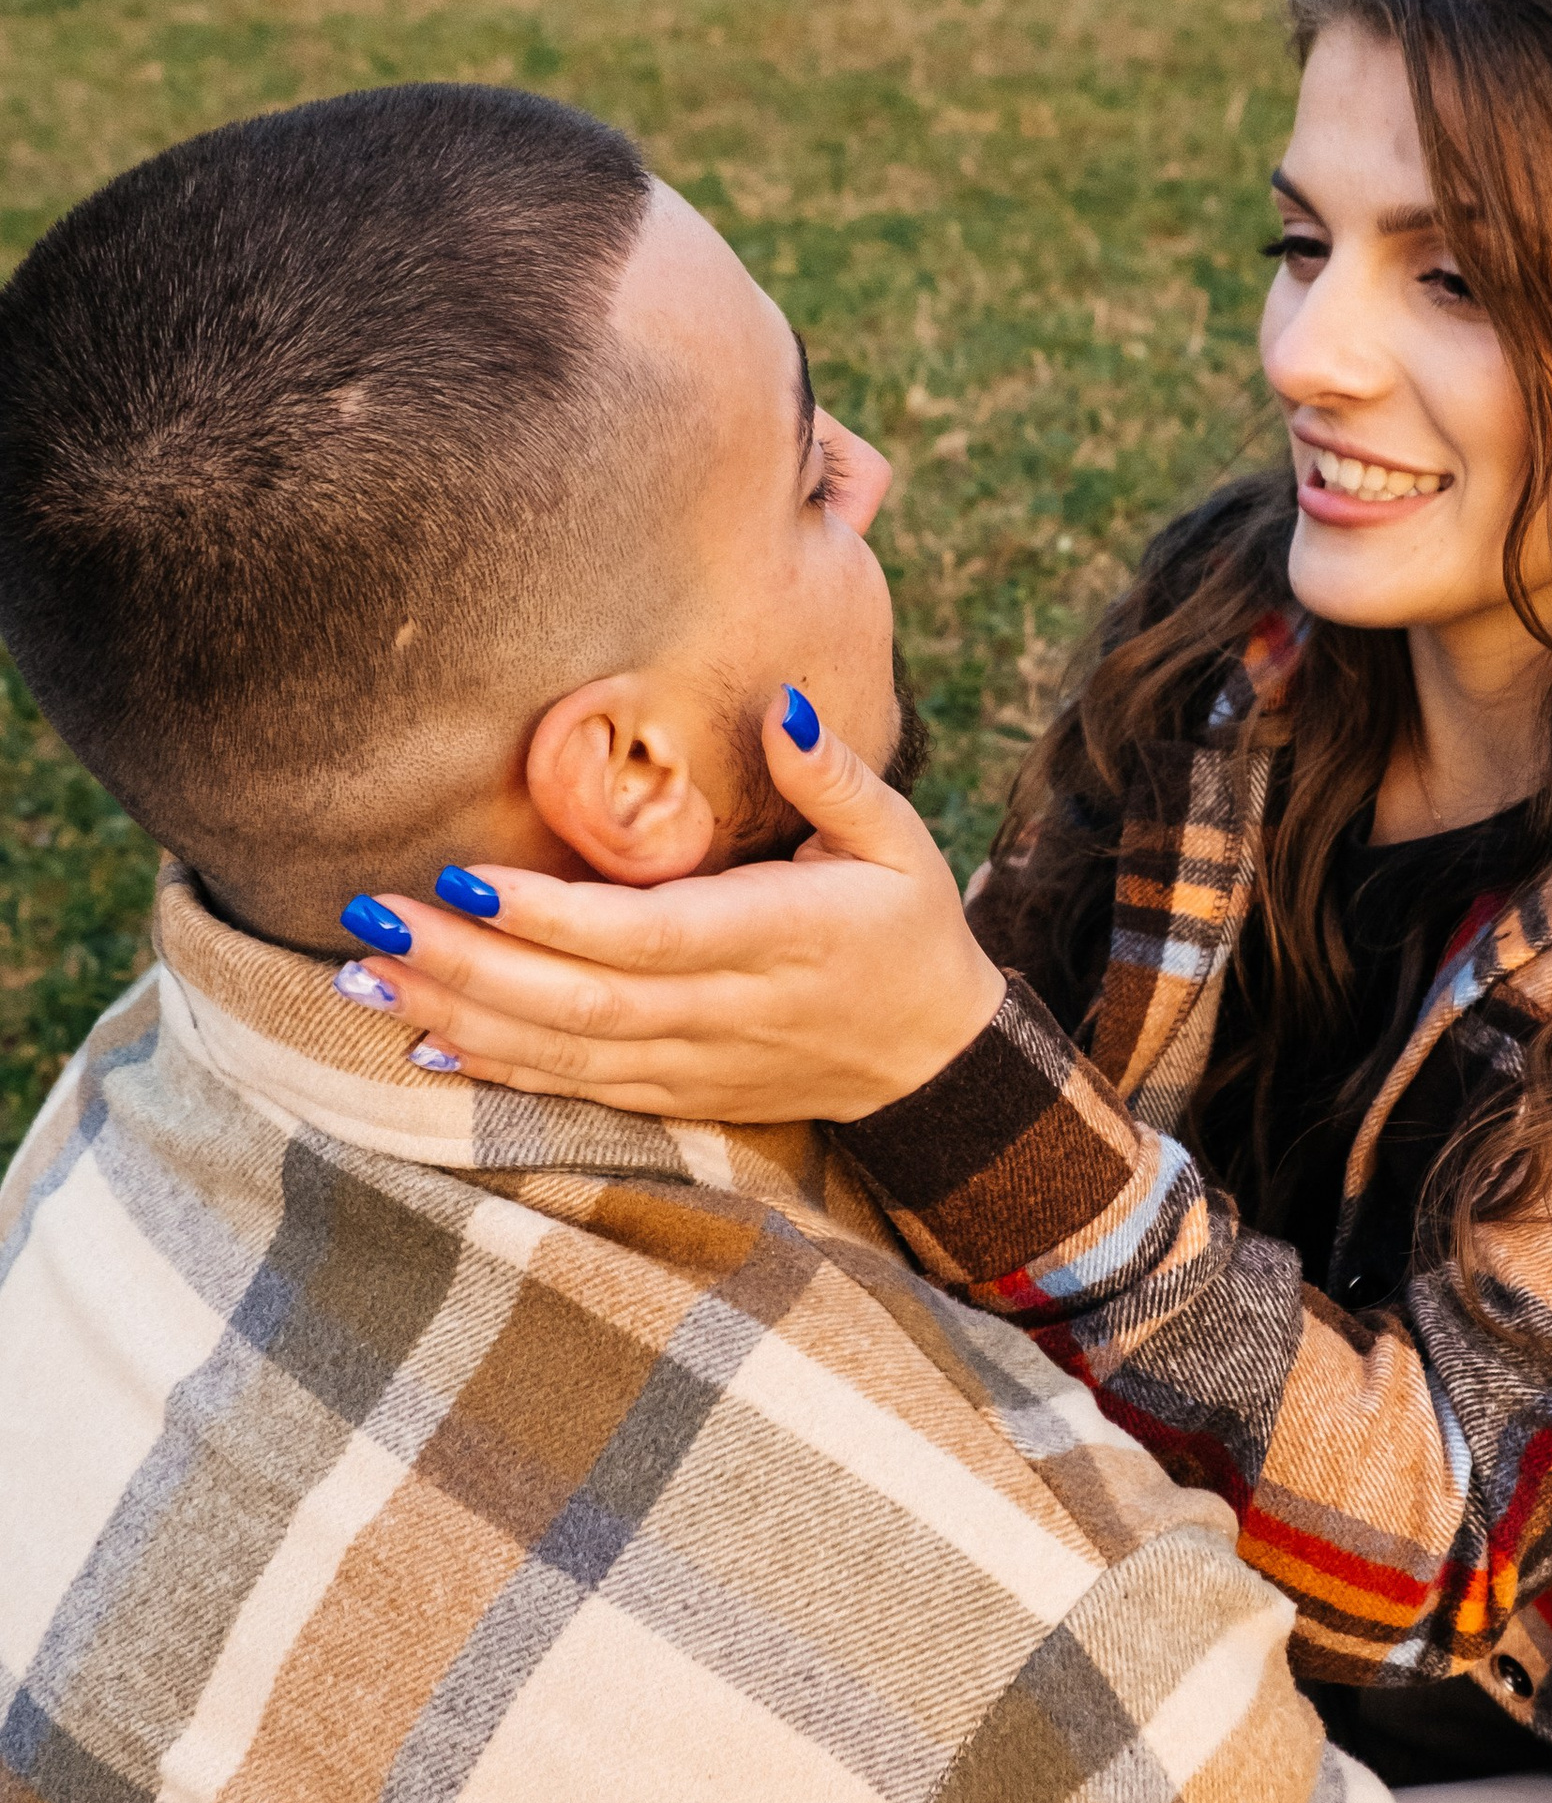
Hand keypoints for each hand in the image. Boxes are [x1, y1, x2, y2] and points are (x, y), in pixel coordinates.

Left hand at [340, 696, 1004, 1124]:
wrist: (935, 1063)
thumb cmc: (908, 932)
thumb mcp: (898, 841)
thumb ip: (835, 775)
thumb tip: (782, 707)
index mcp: (782, 938)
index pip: (648, 935)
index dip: (550, 916)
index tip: (461, 876)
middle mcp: (731, 1011)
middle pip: (581, 1002)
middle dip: (468, 965)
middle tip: (372, 920)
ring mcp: (699, 1063)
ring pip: (565, 1053)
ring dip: (459, 1015)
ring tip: (364, 975)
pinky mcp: (680, 1094)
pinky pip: (576, 1088)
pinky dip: (497, 1068)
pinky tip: (422, 1039)